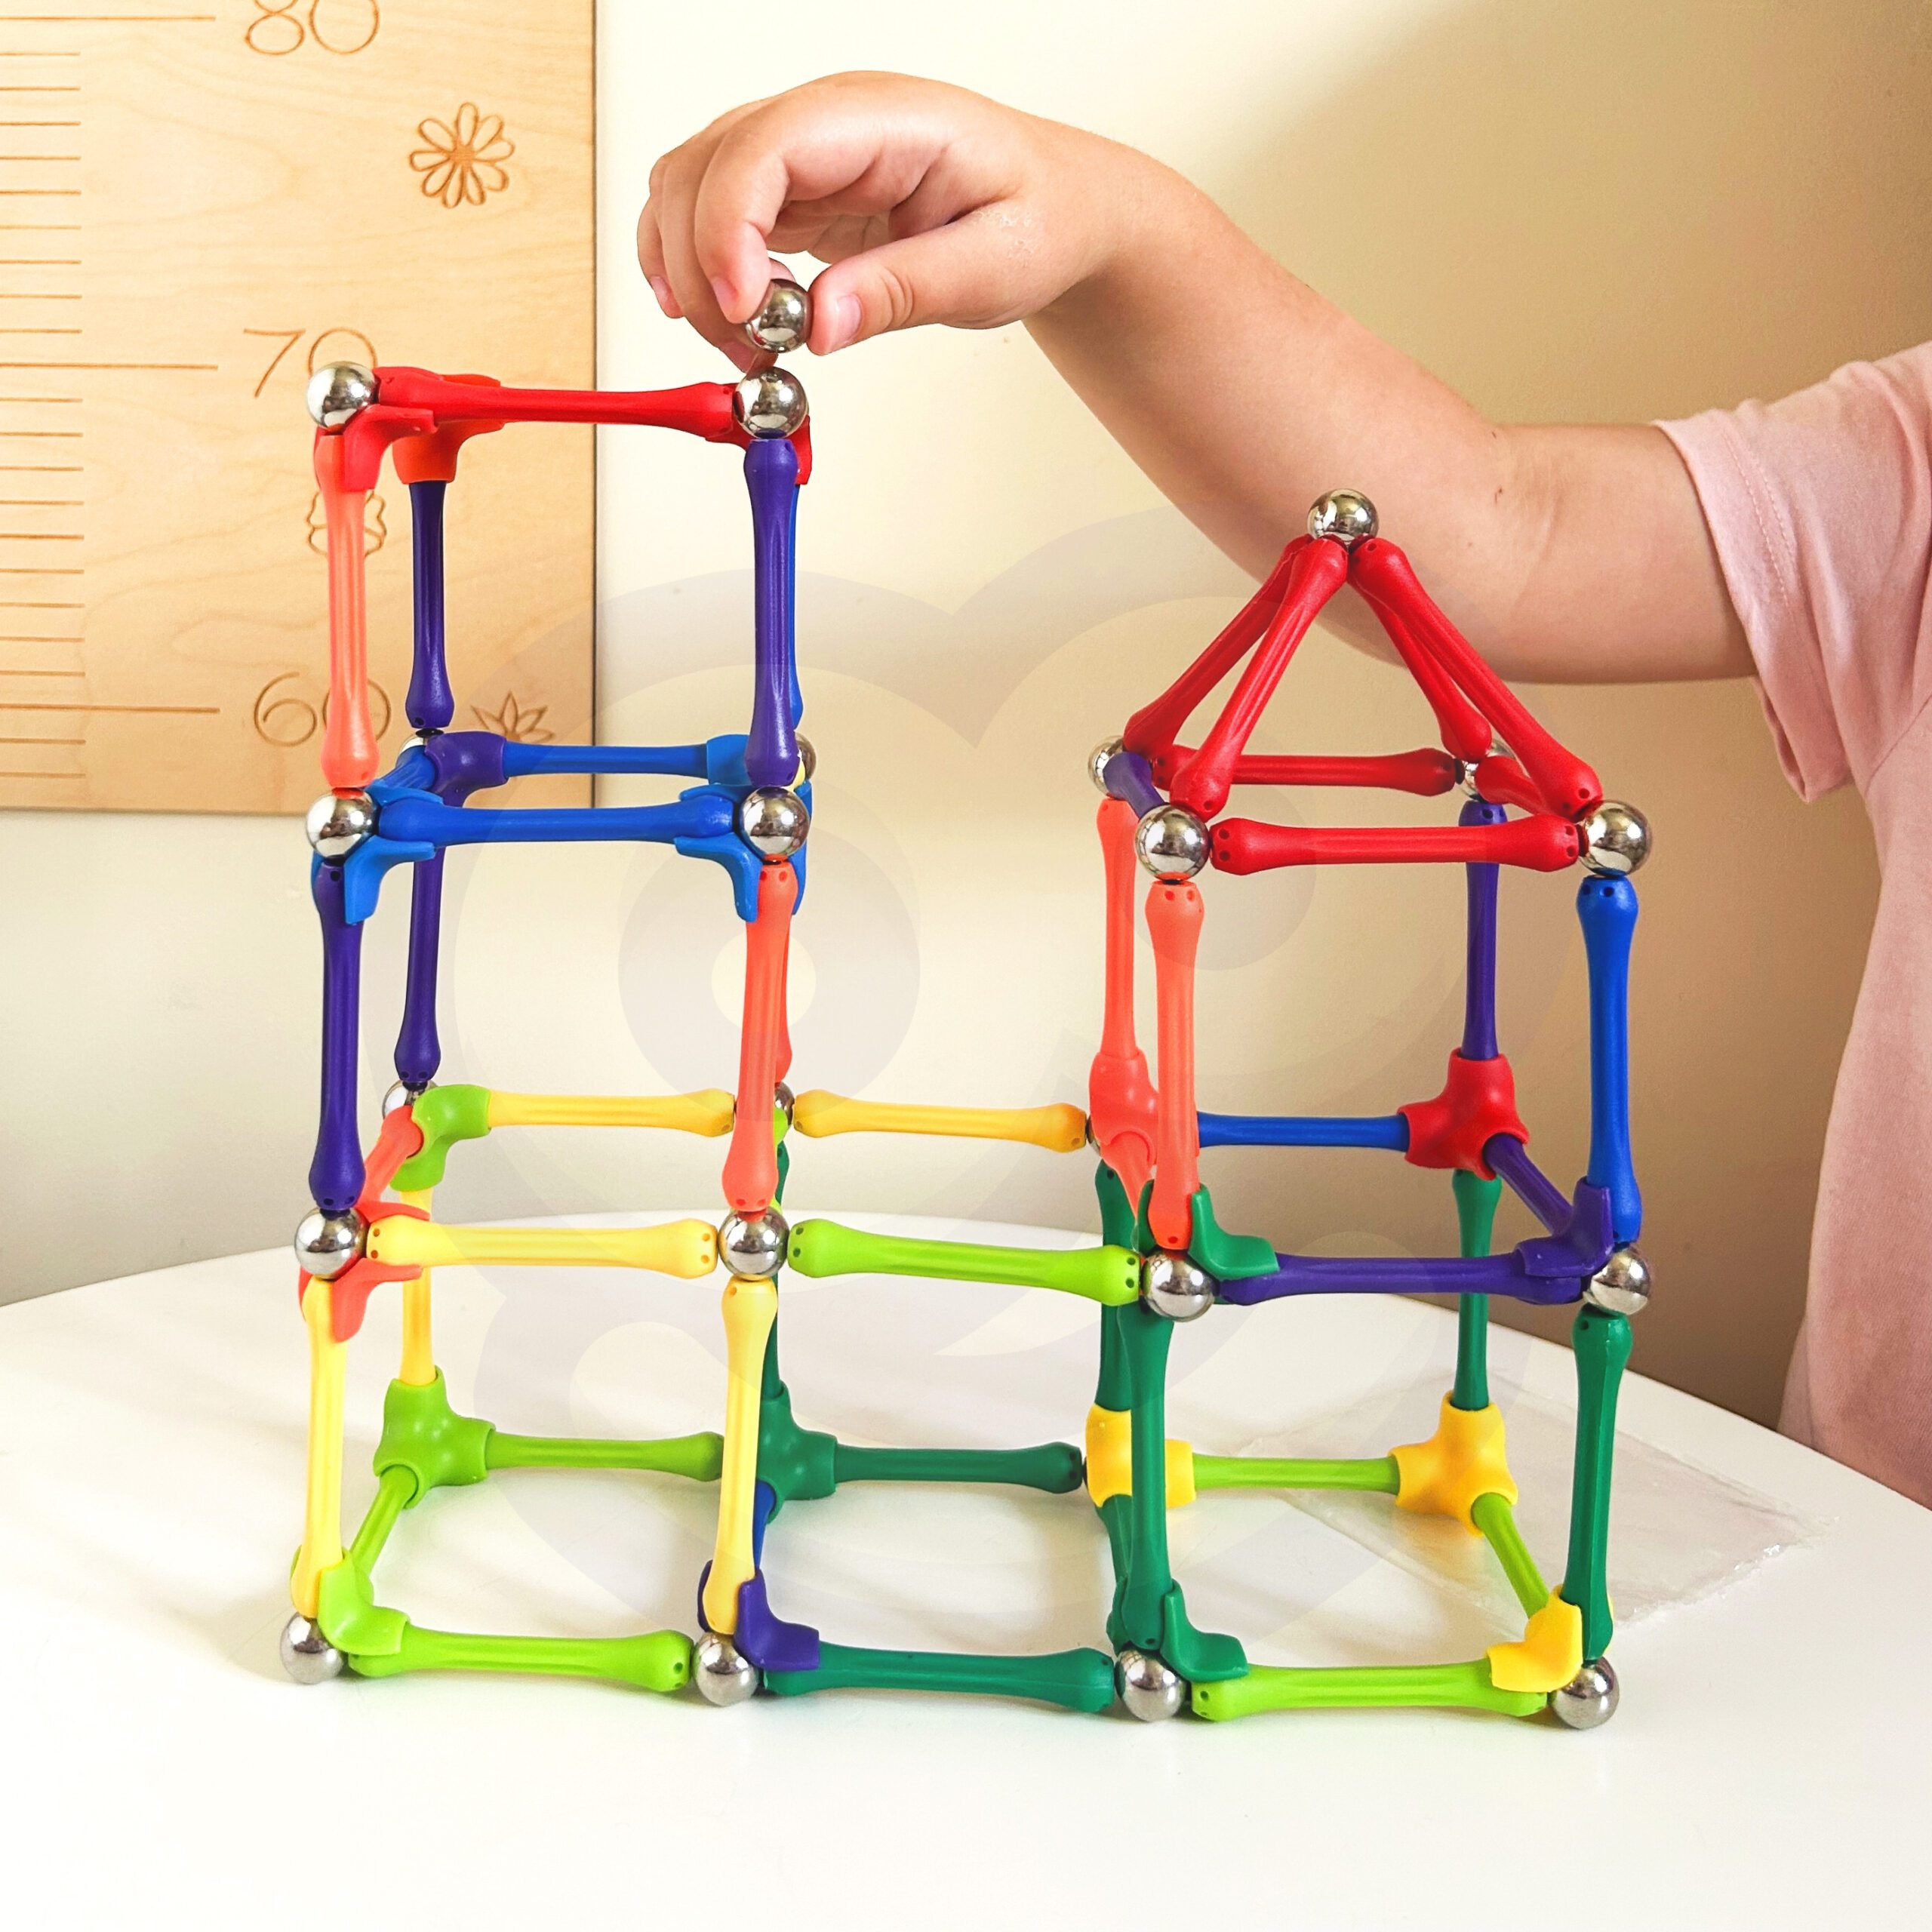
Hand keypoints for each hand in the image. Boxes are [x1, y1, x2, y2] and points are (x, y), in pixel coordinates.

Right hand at [636, 72, 1141, 363]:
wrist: (1055, 208)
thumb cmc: (1037, 218)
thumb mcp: (996, 264)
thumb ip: (908, 290)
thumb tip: (822, 325)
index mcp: (880, 120)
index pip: (763, 147)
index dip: (728, 228)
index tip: (745, 311)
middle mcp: (824, 125)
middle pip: (703, 168)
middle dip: (703, 268)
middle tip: (751, 351)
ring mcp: (800, 157)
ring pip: (688, 190)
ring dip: (692, 275)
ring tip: (750, 347)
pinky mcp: (790, 195)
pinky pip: (709, 219)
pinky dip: (698, 273)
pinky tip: (730, 321)